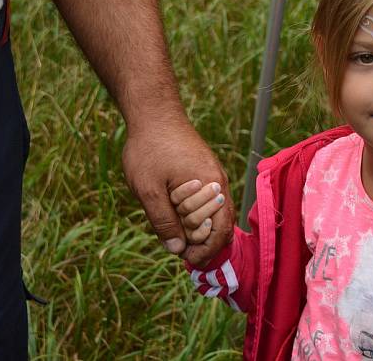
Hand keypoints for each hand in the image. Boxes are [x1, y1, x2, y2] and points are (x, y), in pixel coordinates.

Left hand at [121, 117, 233, 265]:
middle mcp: (218, 181)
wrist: (153, 113)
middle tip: (181, 253)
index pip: (220, 230)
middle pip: (222, 224)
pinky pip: (208, 200)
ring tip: (179, 238)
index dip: (206, 250)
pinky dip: (197, 214)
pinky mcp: (204, 170)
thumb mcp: (149, 189)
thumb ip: (163, 221)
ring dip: (200, 229)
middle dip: (204, 243)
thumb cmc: (150, 149)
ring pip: (215, 212)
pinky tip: (179, 217)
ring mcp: (212, 174)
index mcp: (211, 187)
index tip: (187, 260)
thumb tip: (177, 250)